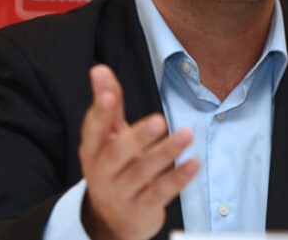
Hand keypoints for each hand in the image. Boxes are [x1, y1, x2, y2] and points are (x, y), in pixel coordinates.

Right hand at [78, 64, 199, 239]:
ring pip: (143, 172)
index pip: (93, 129)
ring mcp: (121, 193)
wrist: (112, 220)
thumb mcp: (108, 136)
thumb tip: (99, 69)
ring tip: (187, 134)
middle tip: (160, 119)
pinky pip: (161, 193)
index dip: (100, 112)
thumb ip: (108, 103)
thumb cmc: (114, 165)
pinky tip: (194, 163)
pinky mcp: (142, 209)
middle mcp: (102, 172)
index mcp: (93, 150)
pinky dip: (178, 178)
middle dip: (138, 137)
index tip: (110, 94)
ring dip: (166, 152)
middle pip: (117, 154)